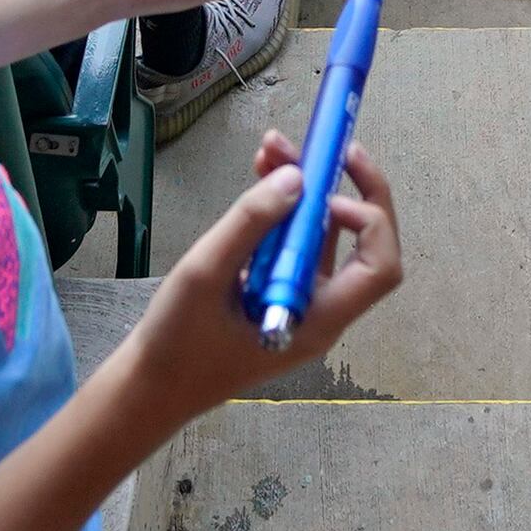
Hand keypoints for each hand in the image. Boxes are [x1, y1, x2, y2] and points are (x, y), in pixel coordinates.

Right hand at [122, 127, 402, 410]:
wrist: (151, 385)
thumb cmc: (177, 341)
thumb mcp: (205, 273)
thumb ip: (251, 223)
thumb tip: (298, 177)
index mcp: (317, 320)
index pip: (380, 268)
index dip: (368, 220)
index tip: (323, 192)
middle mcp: (319, 311)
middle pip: (360, 245)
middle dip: (344, 188)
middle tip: (327, 145)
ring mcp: (298, 302)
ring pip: (321, 238)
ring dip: (305, 191)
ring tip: (273, 147)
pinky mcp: (276, 293)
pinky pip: (292, 245)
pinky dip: (281, 211)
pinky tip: (261, 174)